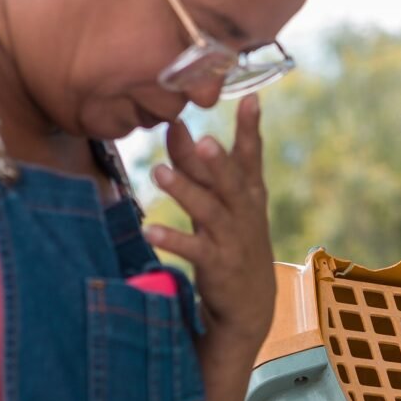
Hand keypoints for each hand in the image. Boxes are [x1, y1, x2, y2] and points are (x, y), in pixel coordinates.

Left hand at [145, 95, 275, 360]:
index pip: (251, 156)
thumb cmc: (233, 240)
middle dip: (219, 162)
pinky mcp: (217, 265)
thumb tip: (175, 126)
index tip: (251, 98)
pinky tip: (149, 229)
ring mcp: (232, 239)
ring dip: (185, 192)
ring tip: (159, 173)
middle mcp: (244, 213)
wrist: (250, 302)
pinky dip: (171, 239)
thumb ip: (198, 165)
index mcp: (250, 193)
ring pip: (209, 211)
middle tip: (206, 140)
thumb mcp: (220, 201)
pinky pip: (192, 249)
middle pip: (232, 182)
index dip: (251, 128)